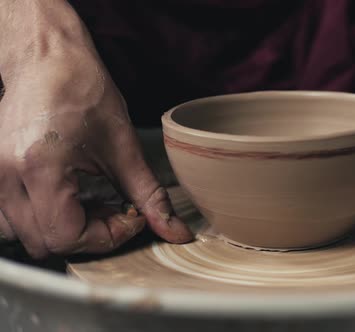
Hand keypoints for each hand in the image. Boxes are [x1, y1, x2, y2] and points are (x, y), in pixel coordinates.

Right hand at [0, 1, 191, 257]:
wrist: (46, 60)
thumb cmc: (82, 91)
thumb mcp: (125, 146)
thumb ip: (149, 195)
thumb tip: (175, 231)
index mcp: (40, 167)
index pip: (68, 236)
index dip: (107, 236)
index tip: (130, 216)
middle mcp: (5, 176)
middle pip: (47, 242)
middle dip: (90, 235)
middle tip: (115, 209)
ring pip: (26, 236)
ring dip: (64, 230)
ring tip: (90, 202)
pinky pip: (9, 220)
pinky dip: (42, 220)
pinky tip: (66, 199)